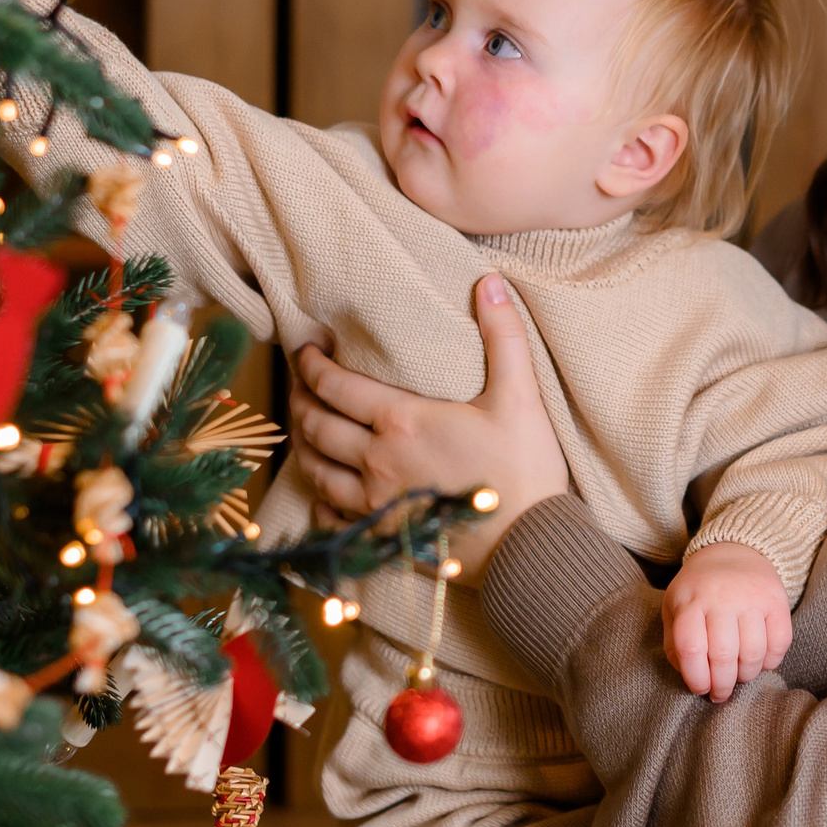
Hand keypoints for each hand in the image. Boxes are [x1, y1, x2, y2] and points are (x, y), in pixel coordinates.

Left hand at [289, 274, 571, 573]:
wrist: (528, 545)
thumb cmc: (524, 469)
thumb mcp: (520, 396)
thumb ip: (504, 336)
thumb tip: (491, 282)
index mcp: (401, 421)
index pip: (335, 386)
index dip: (311, 364)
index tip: (304, 349)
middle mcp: (376, 461)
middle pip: (316, 426)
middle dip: (299, 400)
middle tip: (297, 384)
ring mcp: (374, 503)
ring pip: (316, 472)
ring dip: (303, 446)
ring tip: (302, 429)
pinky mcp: (382, 536)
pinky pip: (331, 518)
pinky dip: (319, 501)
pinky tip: (323, 493)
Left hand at [661, 542, 791, 701]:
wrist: (734, 551)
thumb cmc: (699, 590)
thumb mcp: (675, 608)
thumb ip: (674, 644)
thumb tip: (689, 676)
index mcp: (690, 600)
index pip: (691, 648)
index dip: (696, 678)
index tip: (700, 689)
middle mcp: (721, 597)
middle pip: (723, 656)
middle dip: (722, 685)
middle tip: (721, 693)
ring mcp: (752, 597)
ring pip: (753, 653)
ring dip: (746, 676)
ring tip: (739, 676)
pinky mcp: (777, 600)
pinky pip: (780, 643)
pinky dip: (771, 662)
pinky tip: (760, 661)